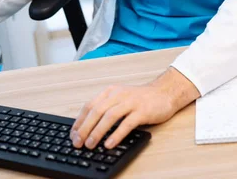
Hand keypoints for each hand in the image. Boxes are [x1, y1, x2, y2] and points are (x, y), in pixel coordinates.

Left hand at [70, 67, 199, 149]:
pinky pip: (127, 123)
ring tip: (90, 144)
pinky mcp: (142, 111)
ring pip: (110, 116)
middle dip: (85, 128)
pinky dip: (116, 134)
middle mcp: (118, 95)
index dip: (79, 121)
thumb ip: (106, 108)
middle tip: (78, 142)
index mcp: (110, 92)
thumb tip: (88, 128)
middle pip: (97, 110)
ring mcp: (131, 102)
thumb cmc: (140, 99)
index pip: (89, 105)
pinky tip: (110, 144)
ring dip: (98, 131)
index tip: (73, 134)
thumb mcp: (120, 99)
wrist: (164, 93)